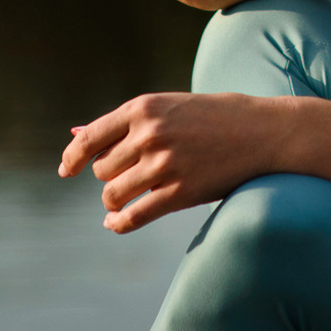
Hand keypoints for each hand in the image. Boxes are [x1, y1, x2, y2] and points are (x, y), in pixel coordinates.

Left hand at [58, 92, 294, 233]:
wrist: (264, 132)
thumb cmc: (217, 115)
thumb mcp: (171, 106)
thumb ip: (127, 123)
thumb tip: (75, 135)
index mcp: (144, 107)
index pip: (91, 137)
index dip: (73, 157)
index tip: (67, 170)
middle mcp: (149, 134)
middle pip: (103, 170)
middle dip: (110, 177)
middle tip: (128, 176)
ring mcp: (164, 165)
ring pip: (113, 194)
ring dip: (115, 200)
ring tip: (128, 197)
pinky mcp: (179, 192)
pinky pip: (134, 216)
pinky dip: (119, 223)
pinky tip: (115, 223)